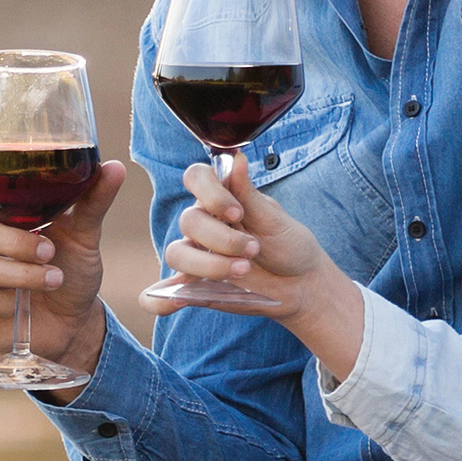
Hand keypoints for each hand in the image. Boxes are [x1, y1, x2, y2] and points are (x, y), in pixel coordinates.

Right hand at [0, 160, 129, 384]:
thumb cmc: (68, 269)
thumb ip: (92, 201)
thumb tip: (114, 167)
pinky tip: (22, 305)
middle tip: (49, 252)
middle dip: (13, 241)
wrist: (73, 321)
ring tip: (53, 278)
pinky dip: (6, 302)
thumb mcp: (83, 235)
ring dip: (20, 273)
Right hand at [144, 155, 368, 382]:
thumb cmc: (289, 245)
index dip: (210, 193)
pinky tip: (178, 301)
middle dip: (223, 238)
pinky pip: (164, 292)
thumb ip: (249, 194)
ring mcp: (197, 255)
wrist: (301, 283)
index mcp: (222, 199)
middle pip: (189, 221)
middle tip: (254, 249)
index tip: (237, 213)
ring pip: (177, 254)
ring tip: (242, 271)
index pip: (196, 178)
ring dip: (209, 264)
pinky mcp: (195, 286)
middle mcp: (204, 224)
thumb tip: (237, 158)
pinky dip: (160, 299)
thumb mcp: (274, 219)